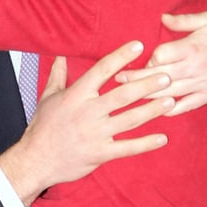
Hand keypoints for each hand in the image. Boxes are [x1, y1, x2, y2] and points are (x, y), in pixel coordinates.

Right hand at [0, 41, 173, 205]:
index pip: (101, 70)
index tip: (138, 46)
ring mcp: (95, 134)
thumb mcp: (47, 97)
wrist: (35, 160)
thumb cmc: (42, 127)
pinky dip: (146, 144)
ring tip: (171, 101)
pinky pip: (127, 148)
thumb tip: (59, 55)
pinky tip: (163, 138)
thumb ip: (57, 75)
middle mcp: (88, 112)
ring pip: (129, 119)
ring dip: (152, 110)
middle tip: (166, 76)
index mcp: (76, 95)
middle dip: (146, 85)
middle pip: (122, 95)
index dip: (120, 57)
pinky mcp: (100, 153)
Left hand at [116, 12, 206, 114]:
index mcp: (193, 48)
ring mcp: (201, 85)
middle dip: (137, 79)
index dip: (149, 58)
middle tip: (118, 80)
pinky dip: (169, 110)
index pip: (161, 55)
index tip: (143, 58)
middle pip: (159, 76)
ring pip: (168, 94)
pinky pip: (185, 107)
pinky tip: (156, 110)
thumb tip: (161, 17)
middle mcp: (195, 68)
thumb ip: (183, 20)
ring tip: (129, 97)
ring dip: (147, 96)